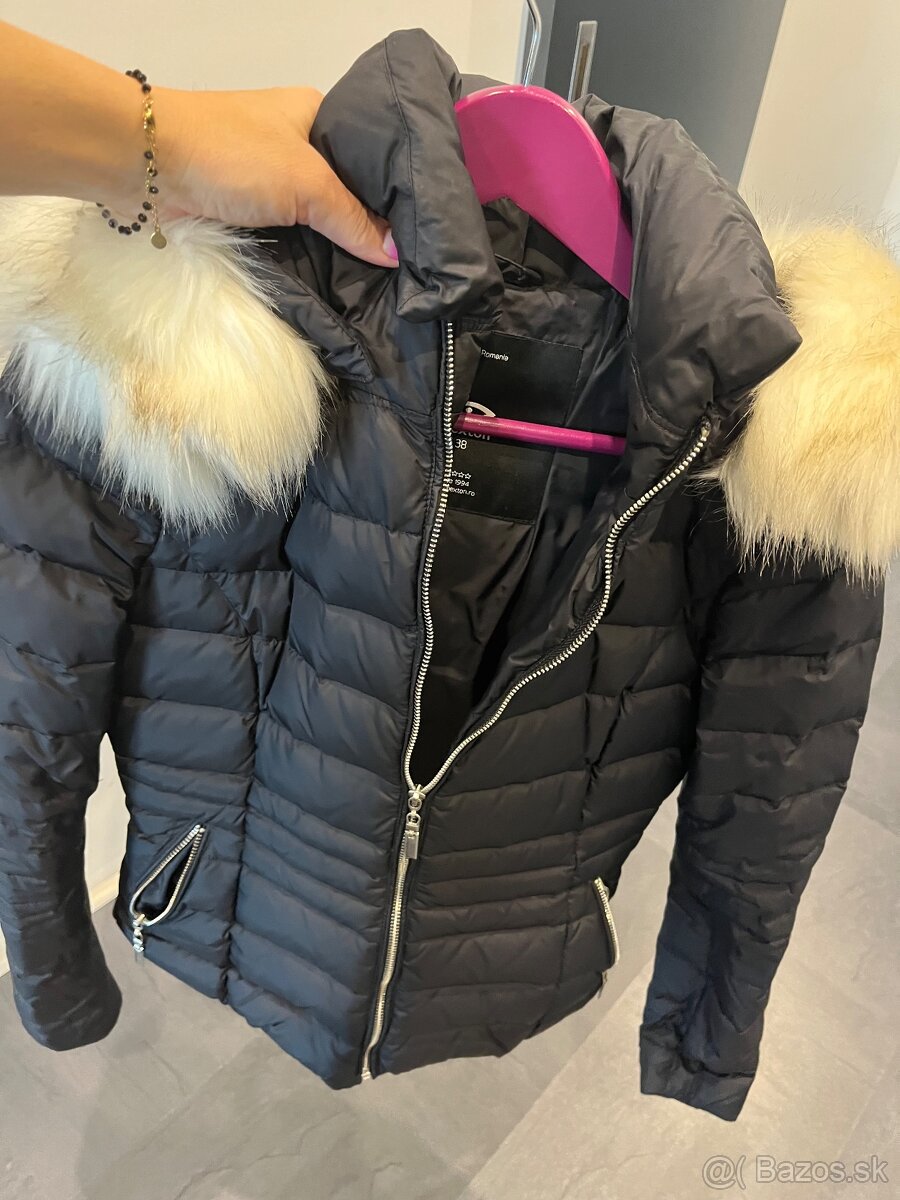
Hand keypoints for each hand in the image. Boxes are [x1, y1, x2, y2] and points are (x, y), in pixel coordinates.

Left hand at [146, 85, 397, 267]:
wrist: (145, 167)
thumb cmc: (232, 155)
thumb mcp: (307, 183)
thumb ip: (354, 220)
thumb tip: (397, 255)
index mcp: (318, 115)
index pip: (373, 154)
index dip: (398, 191)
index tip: (426, 229)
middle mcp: (297, 144)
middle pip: (348, 192)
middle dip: (370, 226)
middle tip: (410, 265)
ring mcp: (270, 179)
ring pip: (319, 219)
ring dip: (338, 248)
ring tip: (384, 283)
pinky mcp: (248, 212)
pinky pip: (291, 238)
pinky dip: (310, 258)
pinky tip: (339, 283)